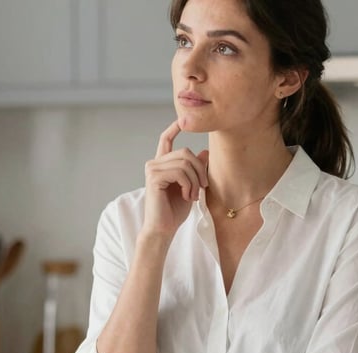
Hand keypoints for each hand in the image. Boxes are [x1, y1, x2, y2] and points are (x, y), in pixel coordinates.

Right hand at [142, 120, 208, 237]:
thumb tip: (205, 152)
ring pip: (185, 162)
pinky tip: (188, 197)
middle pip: (185, 152)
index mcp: (162, 165)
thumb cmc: (174, 211)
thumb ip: (195, 170)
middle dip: (199, 170)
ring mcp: (152, 169)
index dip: (174, 128)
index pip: (166, 140)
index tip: (182, 119)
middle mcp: (154, 164)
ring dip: (195, 180)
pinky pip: (180, 172)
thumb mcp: (191, 187)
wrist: (163, 229)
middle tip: (202, 188)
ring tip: (194, 195)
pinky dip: (189, 185)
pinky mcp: (154, 178)